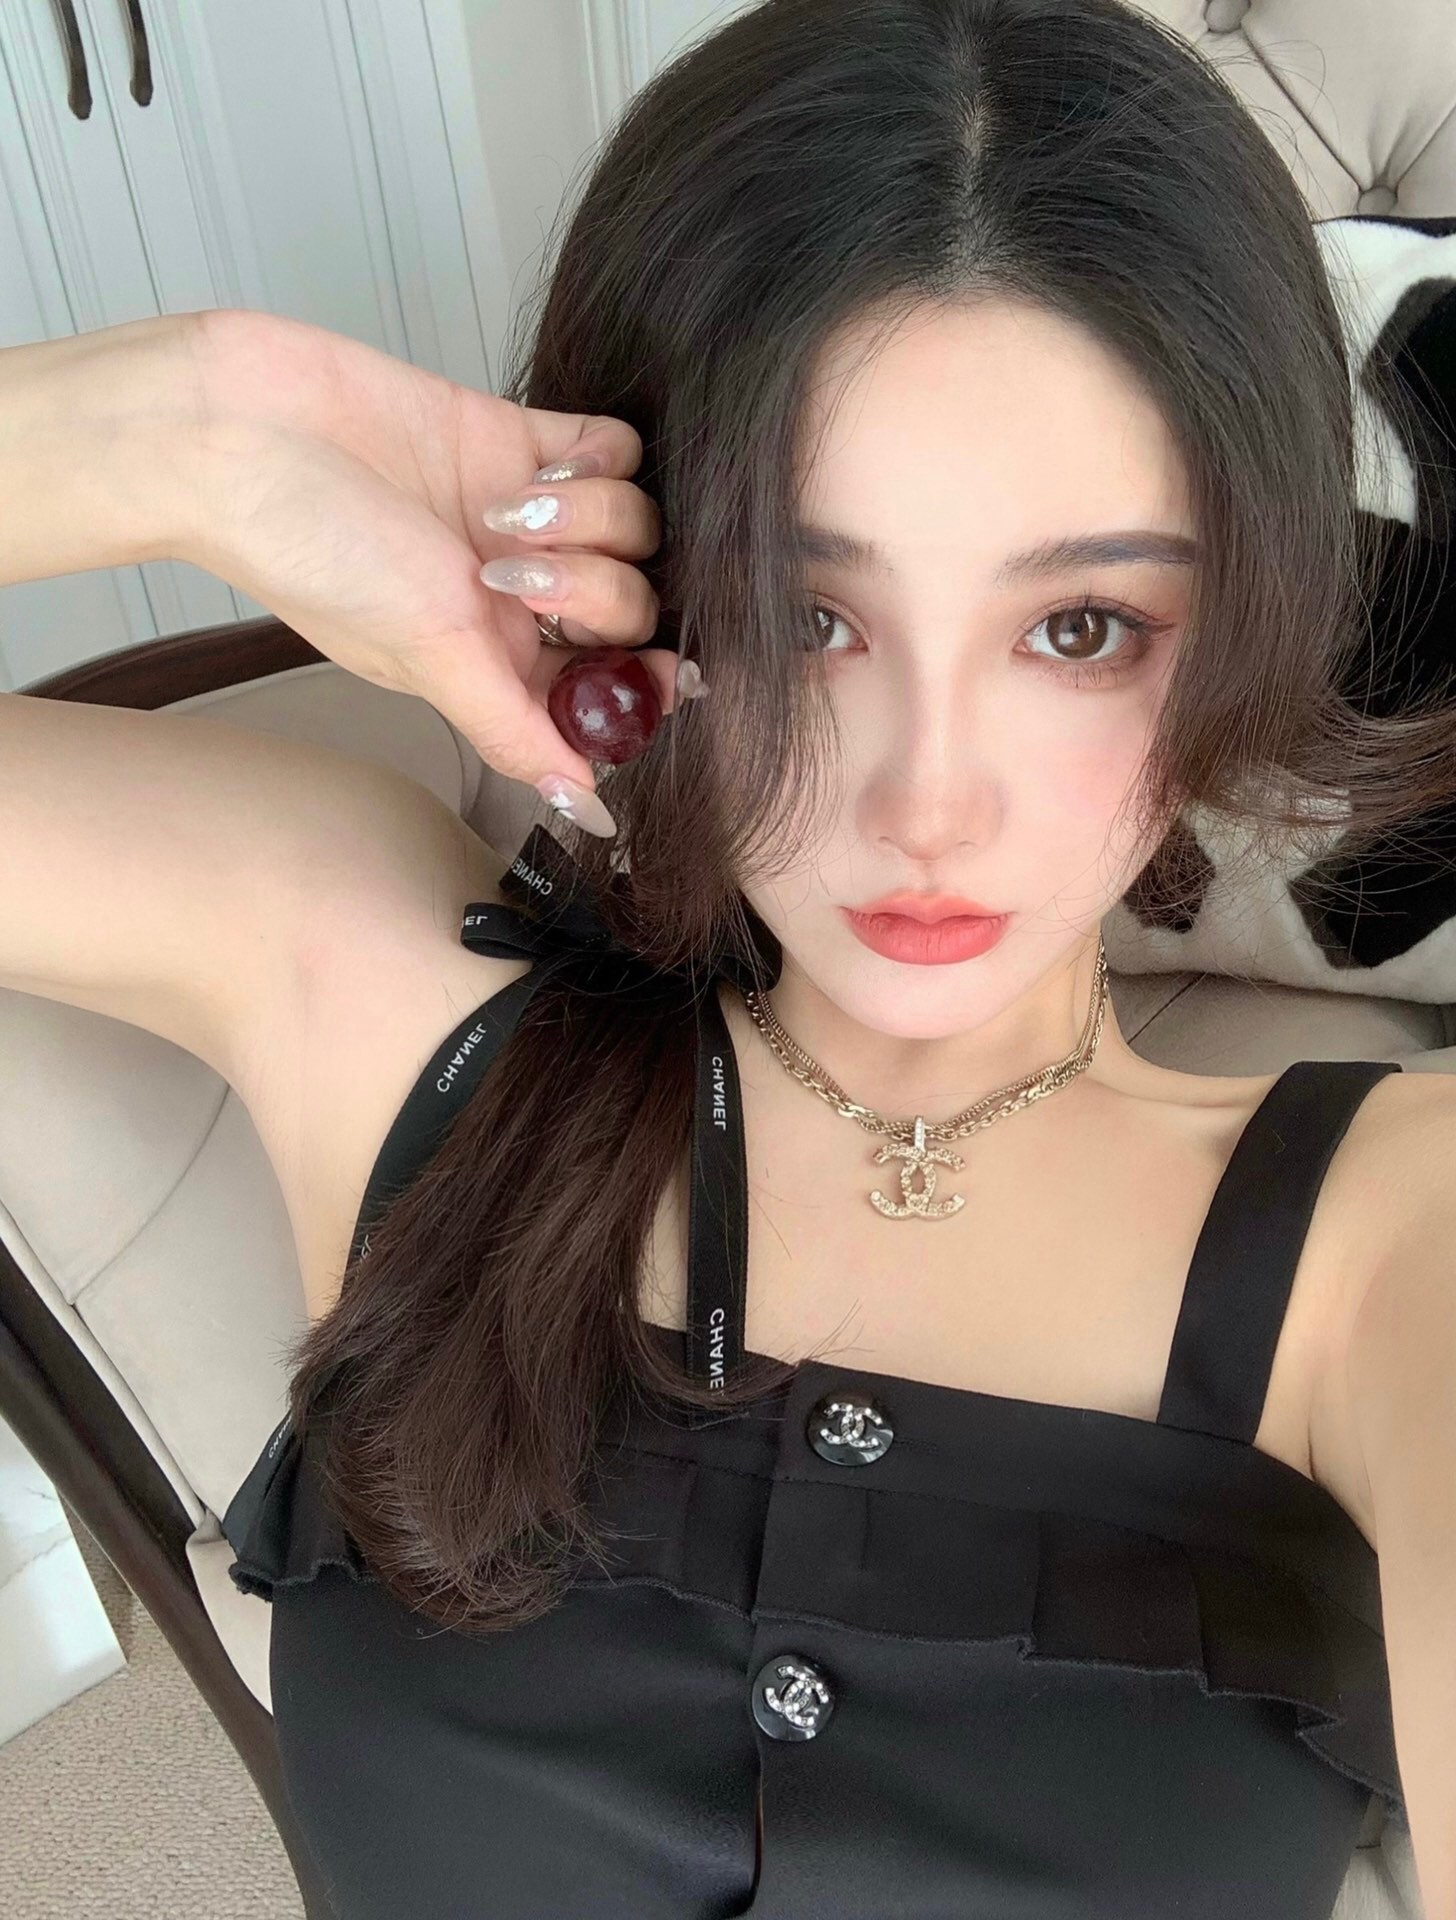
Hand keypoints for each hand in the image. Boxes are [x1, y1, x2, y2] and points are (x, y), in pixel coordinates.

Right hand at [185, 308, 687, 828]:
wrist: (246, 433)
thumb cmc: (315, 556)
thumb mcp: (428, 658)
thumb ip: (515, 732)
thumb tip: (587, 811)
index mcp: (495, 663)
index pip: (610, 689)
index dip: (645, 682)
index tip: (658, 668)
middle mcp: (518, 596)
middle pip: (633, 606)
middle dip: (595, 592)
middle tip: (511, 573)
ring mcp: (525, 517)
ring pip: (636, 527)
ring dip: (591, 519)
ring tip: (504, 511)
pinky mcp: (519, 439)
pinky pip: (615, 450)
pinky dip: (597, 459)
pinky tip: (540, 463)